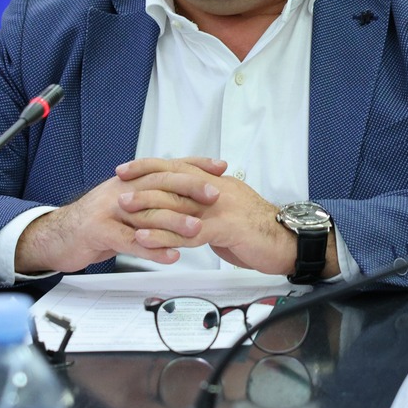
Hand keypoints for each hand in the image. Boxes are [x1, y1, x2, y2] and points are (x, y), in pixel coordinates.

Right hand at [16, 157, 227, 272]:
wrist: (58, 236)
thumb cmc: (97, 222)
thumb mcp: (125, 204)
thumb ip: (151, 198)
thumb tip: (185, 194)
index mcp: (130, 181)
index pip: (166, 167)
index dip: (194, 165)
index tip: (220, 167)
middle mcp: (121, 190)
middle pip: (159, 184)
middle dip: (190, 187)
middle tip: (216, 194)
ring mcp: (108, 210)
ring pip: (146, 213)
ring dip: (175, 222)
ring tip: (199, 230)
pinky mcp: (99, 232)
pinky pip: (129, 241)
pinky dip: (151, 249)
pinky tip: (171, 256)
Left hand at [118, 160, 333, 277]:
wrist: (289, 241)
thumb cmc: (258, 229)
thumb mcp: (229, 210)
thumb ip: (206, 205)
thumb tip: (185, 207)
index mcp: (216, 182)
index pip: (178, 168)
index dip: (150, 166)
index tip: (127, 170)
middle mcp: (216, 189)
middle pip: (173, 181)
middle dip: (143, 184)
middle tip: (118, 189)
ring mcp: (220, 207)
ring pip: (178, 204)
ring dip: (148, 207)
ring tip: (125, 211)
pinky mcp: (225, 228)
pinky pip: (189, 231)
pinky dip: (165, 235)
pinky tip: (148, 239)